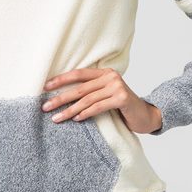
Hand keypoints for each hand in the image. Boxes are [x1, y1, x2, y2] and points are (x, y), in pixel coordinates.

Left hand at [41, 67, 162, 133]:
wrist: (146, 115)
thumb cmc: (122, 107)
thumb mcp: (105, 94)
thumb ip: (91, 91)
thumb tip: (62, 96)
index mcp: (104, 72)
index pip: (78, 74)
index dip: (61, 80)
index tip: (45, 87)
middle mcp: (110, 76)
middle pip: (79, 88)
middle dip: (60, 97)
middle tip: (45, 107)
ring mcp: (116, 86)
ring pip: (86, 99)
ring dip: (69, 110)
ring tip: (56, 118)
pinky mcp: (121, 98)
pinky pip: (98, 107)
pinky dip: (85, 114)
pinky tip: (76, 119)